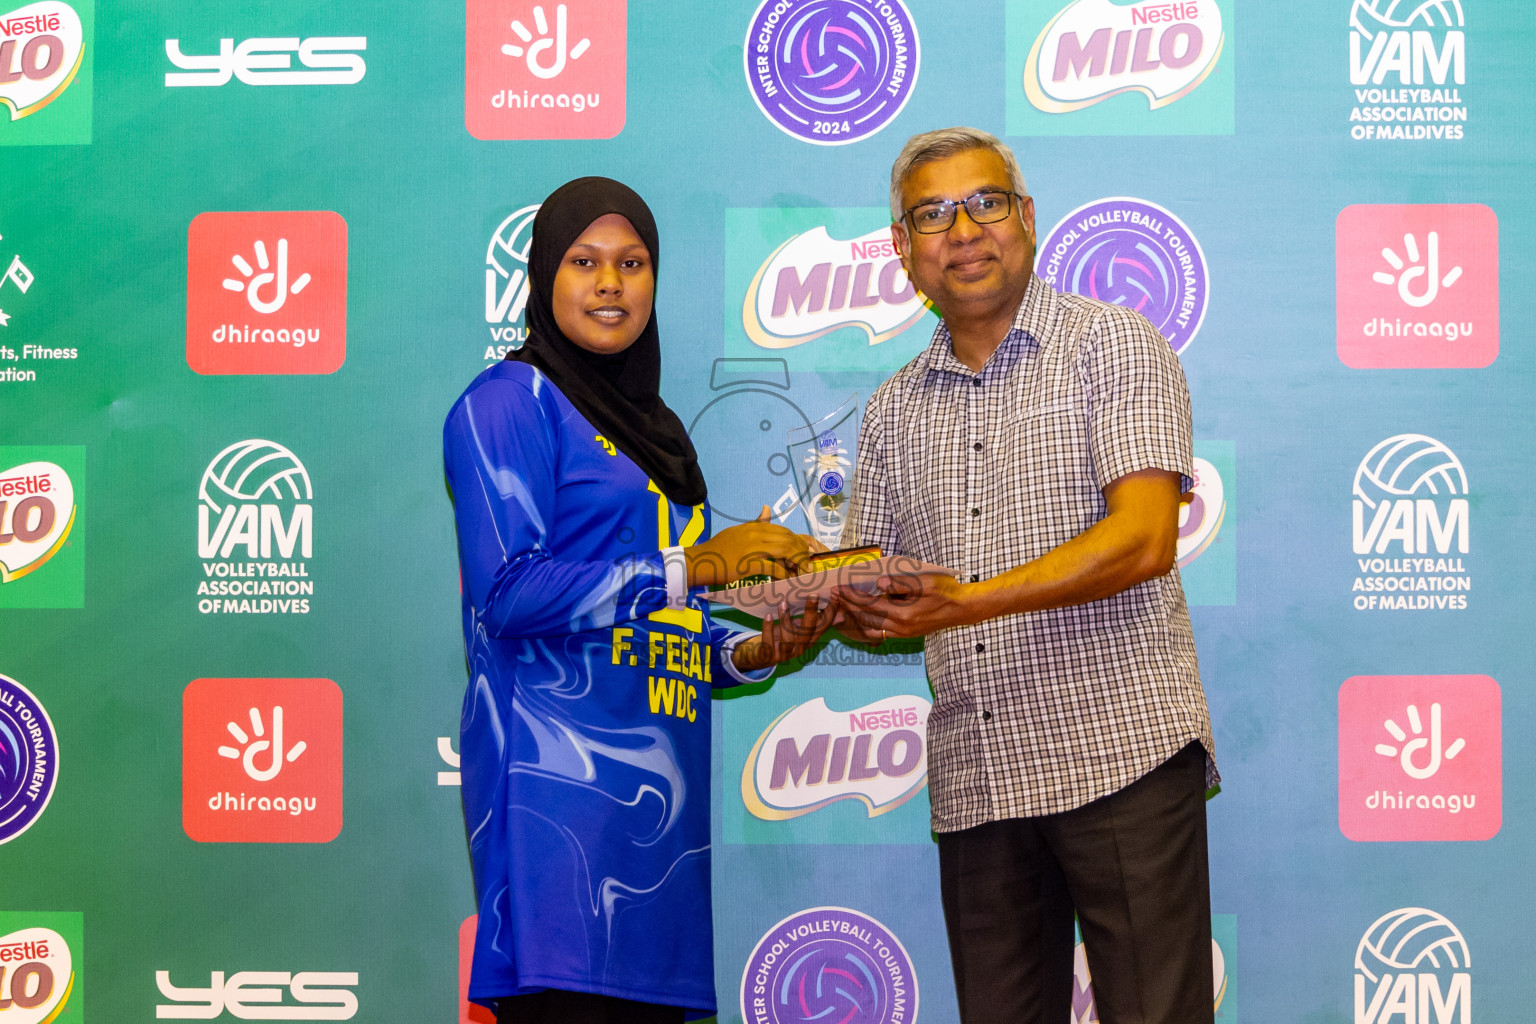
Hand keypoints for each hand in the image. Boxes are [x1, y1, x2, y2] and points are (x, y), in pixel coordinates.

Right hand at [686, 506, 825, 587]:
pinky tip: (788, 578)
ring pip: (783, 550)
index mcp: (754, 527)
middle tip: (807, 563)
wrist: (700, 561)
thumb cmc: (719, 548)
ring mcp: (751, 548)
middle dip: (801, 551)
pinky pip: (772, 567)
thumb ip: (755, 523)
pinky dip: (783, 573)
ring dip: (797, 561)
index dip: (797, 541)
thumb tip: (767, 508)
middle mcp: (755, 534)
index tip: (804, 551)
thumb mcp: (738, 531)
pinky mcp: (747, 564)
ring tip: (802, 571)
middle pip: (787, 539)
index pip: (784, 530)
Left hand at [732, 597, 836, 672]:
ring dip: (786, 620)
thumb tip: (838, 611)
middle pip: (808, 631)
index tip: (835, 596)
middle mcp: (800, 648)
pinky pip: (768, 643)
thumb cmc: (782, 637)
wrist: (760, 657)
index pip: (823, 626)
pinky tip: (768, 616)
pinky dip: (767, 629)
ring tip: (782, 603)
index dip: (830, 613)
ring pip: (788, 639)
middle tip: (813, 595)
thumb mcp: (798, 628)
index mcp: (809, 640)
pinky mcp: (769, 656)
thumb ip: (813, 619)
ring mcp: (785, 654)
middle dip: (811, 612)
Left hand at [834, 572, 977, 641]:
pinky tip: (861, 618)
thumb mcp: (925, 582)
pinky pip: (880, 633)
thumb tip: (879, 583)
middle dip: (848, 607)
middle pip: (866, 618)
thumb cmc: (946, 591)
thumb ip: (901, 583)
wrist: (963, 609)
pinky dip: (867, 625)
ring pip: (871, 629)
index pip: (870, 605)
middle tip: (834, 596)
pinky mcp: (907, 634)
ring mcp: (904, 633)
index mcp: (904, 614)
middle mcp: (901, 627)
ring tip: (842, 608)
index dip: (852, 597)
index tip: (839, 588)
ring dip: (855, 618)